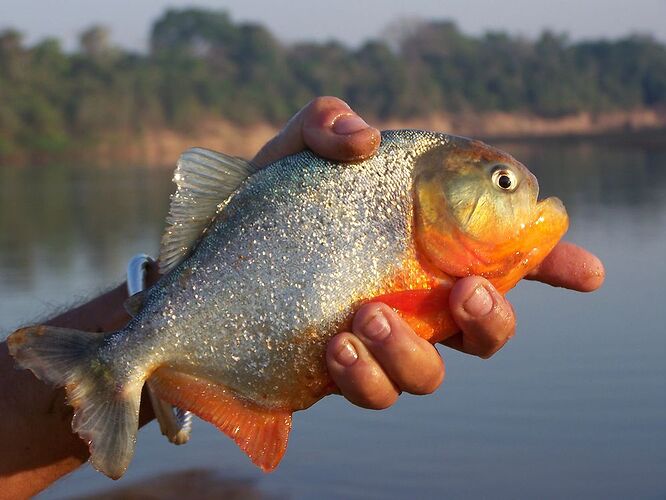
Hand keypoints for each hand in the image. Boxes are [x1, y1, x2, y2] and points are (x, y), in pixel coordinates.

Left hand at [252, 96, 604, 409]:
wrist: (205, 263)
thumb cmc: (264, 202)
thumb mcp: (293, 149)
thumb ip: (328, 122)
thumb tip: (365, 139)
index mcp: (423, 240)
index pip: (502, 252)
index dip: (552, 263)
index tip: (586, 272)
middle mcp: (415, 294)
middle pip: (489, 325)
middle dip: (494, 318)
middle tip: (465, 294)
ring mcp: (384, 338)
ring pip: (434, 370)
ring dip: (414, 351)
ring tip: (367, 317)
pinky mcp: (347, 373)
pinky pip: (377, 392)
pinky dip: (367, 376)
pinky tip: (336, 347)